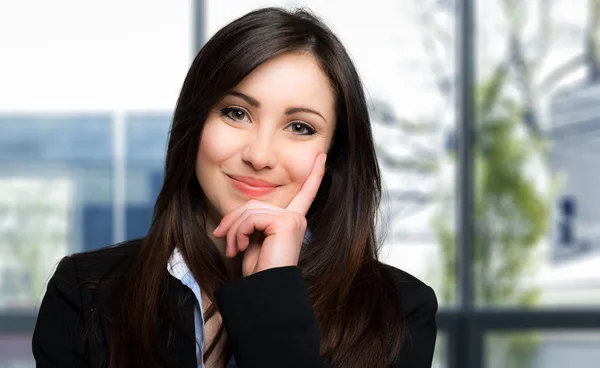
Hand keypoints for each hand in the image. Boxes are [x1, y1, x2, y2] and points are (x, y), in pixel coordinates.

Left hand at [213, 153, 326, 276]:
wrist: (265, 291)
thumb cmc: (259, 272)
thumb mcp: (252, 240)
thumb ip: (251, 221)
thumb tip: (230, 219)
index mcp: (291, 221)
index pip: (304, 194)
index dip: (314, 174)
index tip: (322, 157)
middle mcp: (296, 217)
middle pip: (254, 204)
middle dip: (232, 221)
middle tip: (220, 237)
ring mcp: (293, 219)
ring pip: (249, 210)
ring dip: (232, 230)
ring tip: (231, 248)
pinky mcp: (286, 223)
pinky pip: (251, 218)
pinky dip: (237, 232)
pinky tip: (238, 248)